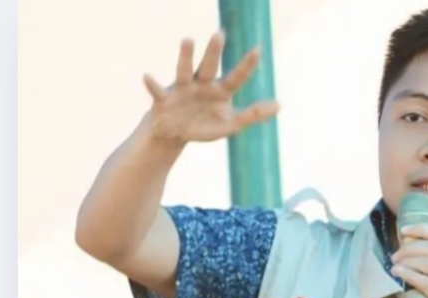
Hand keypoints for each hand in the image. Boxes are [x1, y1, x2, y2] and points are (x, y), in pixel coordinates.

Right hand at [142, 31, 279, 143]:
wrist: (175, 133)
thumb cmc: (204, 124)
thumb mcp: (231, 123)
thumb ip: (254, 114)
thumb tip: (280, 105)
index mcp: (220, 90)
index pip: (237, 77)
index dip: (247, 65)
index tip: (258, 49)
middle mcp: (201, 84)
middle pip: (209, 66)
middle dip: (214, 51)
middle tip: (220, 34)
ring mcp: (182, 89)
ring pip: (184, 69)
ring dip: (185, 56)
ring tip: (188, 40)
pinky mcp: (163, 99)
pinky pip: (157, 90)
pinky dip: (152, 84)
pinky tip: (147, 76)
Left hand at [390, 224, 427, 297]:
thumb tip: (414, 254)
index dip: (421, 229)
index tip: (404, 230)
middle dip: (409, 248)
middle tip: (395, 254)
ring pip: (427, 263)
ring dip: (406, 261)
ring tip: (394, 265)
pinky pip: (425, 282)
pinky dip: (409, 275)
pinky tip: (398, 273)